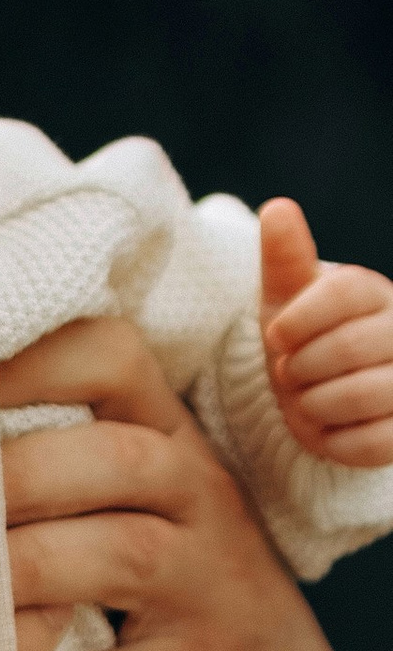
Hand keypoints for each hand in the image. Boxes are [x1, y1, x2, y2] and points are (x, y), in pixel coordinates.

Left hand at [0, 315, 344, 650]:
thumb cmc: (154, 584)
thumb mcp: (119, 507)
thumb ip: (40, 465)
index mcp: (162, 438)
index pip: (112, 360)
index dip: (31, 363)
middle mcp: (196, 497)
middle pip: (117, 459)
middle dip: (14, 475)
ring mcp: (208, 589)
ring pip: (122, 557)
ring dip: (22, 569)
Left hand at [260, 197, 392, 467]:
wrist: (312, 396)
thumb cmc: (300, 340)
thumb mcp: (284, 300)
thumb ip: (285, 258)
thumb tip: (278, 207)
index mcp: (372, 293)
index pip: (345, 291)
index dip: (299, 319)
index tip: (276, 338)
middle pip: (347, 347)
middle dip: (300, 369)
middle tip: (291, 374)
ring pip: (359, 396)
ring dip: (313, 406)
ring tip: (307, 400)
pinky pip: (371, 443)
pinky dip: (334, 442)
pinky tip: (326, 429)